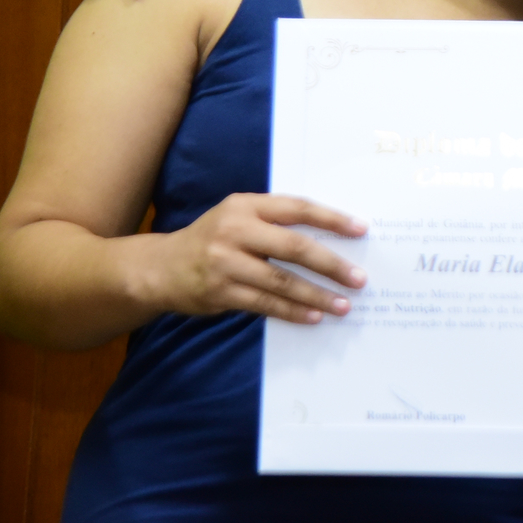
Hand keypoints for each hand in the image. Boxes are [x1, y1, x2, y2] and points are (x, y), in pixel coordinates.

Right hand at [145, 192, 367, 324]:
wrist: (161, 267)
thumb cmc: (213, 240)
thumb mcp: (237, 218)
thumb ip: (274, 223)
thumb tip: (329, 240)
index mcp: (245, 205)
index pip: (297, 208)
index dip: (331, 219)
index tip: (361, 230)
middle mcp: (235, 230)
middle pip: (294, 247)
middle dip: (331, 264)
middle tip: (359, 279)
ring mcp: (225, 262)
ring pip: (282, 281)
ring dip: (317, 295)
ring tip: (343, 305)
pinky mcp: (220, 292)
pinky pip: (265, 304)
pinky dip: (293, 312)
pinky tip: (314, 316)